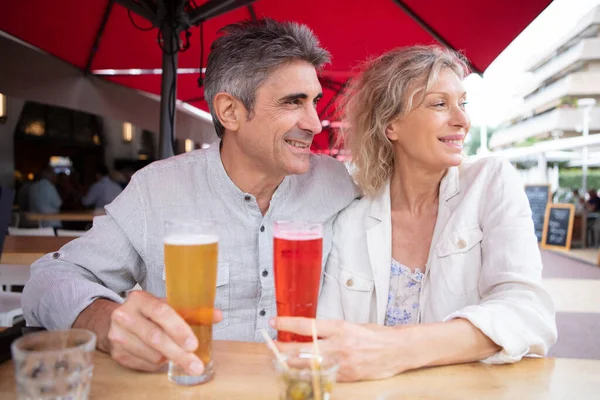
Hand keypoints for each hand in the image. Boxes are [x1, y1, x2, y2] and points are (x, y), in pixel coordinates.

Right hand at [107, 290, 221, 372]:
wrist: (113, 320)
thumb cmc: (147, 312)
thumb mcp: (165, 306)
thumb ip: (191, 311)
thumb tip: (217, 315)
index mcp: (139, 299)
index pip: (161, 312)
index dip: (179, 329)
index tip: (193, 344)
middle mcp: (125, 316)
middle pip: (155, 337)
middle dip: (179, 353)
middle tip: (196, 364)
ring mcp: (118, 335)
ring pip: (152, 354)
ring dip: (170, 358)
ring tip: (178, 354)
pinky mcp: (117, 353)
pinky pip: (145, 364)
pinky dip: (158, 363)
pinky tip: (162, 356)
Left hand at [270, 317, 415, 381]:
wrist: (399, 350)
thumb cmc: (377, 335)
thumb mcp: (352, 324)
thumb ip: (331, 329)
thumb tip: (311, 332)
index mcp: (340, 327)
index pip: (306, 325)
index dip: (286, 324)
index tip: (274, 322)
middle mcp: (339, 345)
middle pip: (302, 349)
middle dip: (282, 348)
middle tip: (270, 346)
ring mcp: (342, 363)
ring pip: (308, 366)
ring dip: (290, 364)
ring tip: (278, 361)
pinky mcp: (346, 376)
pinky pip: (321, 376)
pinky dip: (308, 375)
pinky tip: (298, 374)